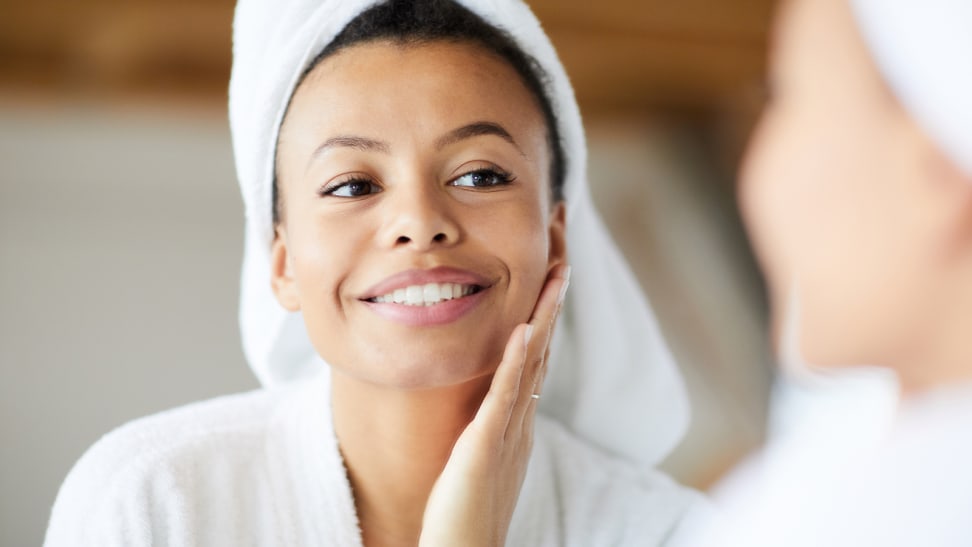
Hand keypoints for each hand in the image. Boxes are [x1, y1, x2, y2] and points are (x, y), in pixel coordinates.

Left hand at [419, 264, 570, 546]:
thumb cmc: (463, 513)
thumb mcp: (481, 458)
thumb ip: (489, 426)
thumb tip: (491, 401)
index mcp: (517, 421)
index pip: (536, 356)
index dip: (545, 313)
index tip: (551, 273)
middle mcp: (521, 421)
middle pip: (543, 349)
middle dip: (553, 300)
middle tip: (564, 255)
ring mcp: (508, 432)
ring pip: (532, 364)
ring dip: (544, 317)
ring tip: (555, 274)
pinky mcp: (485, 447)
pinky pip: (503, 397)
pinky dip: (516, 361)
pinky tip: (523, 330)